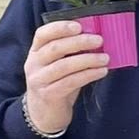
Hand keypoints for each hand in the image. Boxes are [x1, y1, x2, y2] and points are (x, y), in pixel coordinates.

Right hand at [22, 20, 109, 135]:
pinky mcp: (48, 94)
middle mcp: (33, 64)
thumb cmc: (57, 83)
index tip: (79, 25)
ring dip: (88, 60)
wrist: (44, 113)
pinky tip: (102, 71)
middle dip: (79, 42)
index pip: (43, 34)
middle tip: (100, 40)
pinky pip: (71, 82)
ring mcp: (39, 80)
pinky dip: (88, 75)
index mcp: (36, 52)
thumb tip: (98, 39)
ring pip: (64, 66)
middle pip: (55, 48)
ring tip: (105, 58)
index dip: (60, 27)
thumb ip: (72, 52)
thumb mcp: (60, 65)